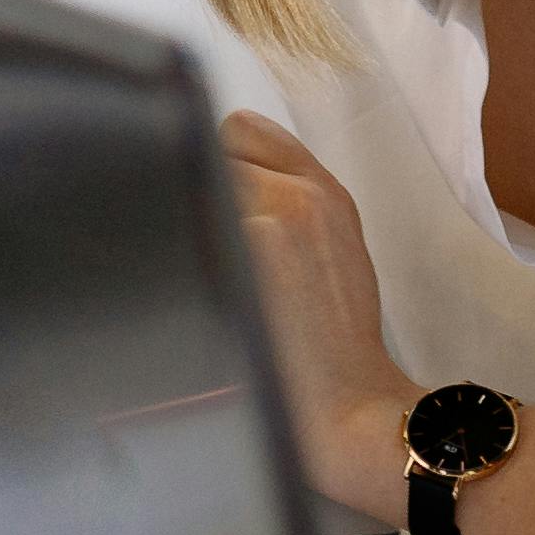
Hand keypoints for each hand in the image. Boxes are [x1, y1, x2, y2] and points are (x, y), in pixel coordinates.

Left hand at [222, 111, 407, 519]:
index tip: (215, 193)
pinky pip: (186, 232)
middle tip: (210, 242)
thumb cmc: (338, 340)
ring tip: (208, 272)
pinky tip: (199, 291)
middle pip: (209, 154)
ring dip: (190, 223)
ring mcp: (264, 224)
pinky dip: (184, 253)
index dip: (221, 160)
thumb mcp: (337, 247)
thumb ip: (292, 200)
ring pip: (192, 193)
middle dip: (202, 190)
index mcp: (324, 191)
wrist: (350, 405)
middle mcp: (297, 196)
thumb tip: (229, 178)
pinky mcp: (236, 260)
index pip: (244, 130)